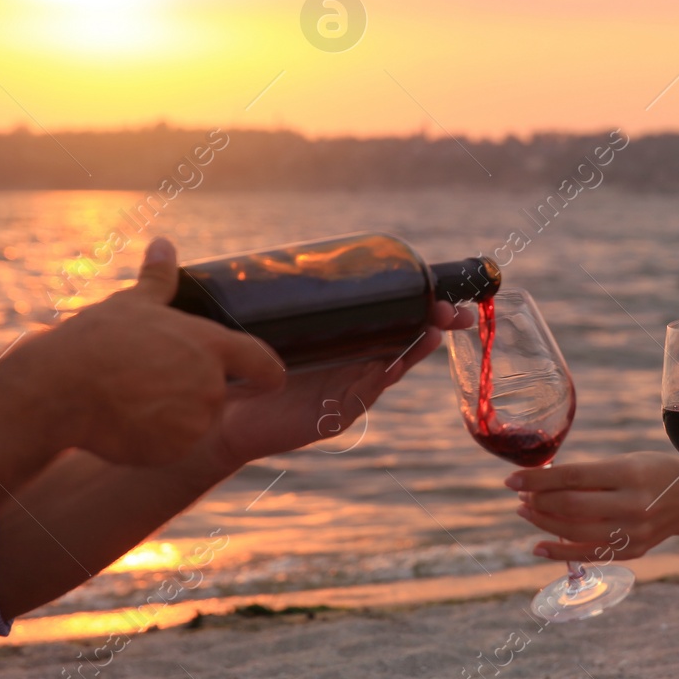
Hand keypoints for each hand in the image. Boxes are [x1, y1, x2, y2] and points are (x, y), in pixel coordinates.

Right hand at [0, 239, 285, 465]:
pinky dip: (153, 440)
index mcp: (210, 345)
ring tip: (132, 399)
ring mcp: (194, 422)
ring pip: (192, 423)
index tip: (267, 378)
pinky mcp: (173, 451)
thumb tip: (163, 244)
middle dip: (191, 391)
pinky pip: (171, 447)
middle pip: (218, 394)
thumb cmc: (96, 340)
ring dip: (172, 417)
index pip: (264, 364)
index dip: (267, 372)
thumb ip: (158, 279)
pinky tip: (125, 422)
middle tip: (150, 380)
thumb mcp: (131, 304)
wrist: (59, 388)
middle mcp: (211, 385)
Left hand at [195, 299, 476, 474]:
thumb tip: (281, 258)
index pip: (390, 323)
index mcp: (347, 349)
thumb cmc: (247, 375)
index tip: (442, 288)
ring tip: (434, 332)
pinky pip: (364, 395)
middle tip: (454, 311)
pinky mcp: (334, 417)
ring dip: (415, 350)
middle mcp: (353, 370)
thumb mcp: (273, 334)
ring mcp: (348, 394)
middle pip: (402, 343)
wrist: (223, 421)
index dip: (417, 307)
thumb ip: (287, 308)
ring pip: (391, 368)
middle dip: (431, 325)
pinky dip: (380, 379)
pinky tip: (393, 365)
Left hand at [506, 452, 678, 562]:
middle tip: (521, 495)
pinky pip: (589, 555)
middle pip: (571, 506)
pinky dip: (559, 552)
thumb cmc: (652, 472)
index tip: (511, 480)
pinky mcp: (632, 551)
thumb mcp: (624, 462)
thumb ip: (588, 475)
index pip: (573, 476)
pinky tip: (538, 545)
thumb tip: (541, 483)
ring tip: (526, 512)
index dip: (538, 480)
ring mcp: (633, 532)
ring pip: (575, 532)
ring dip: (543, 523)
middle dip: (538, 501)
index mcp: (629, 473)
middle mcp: (632, 504)